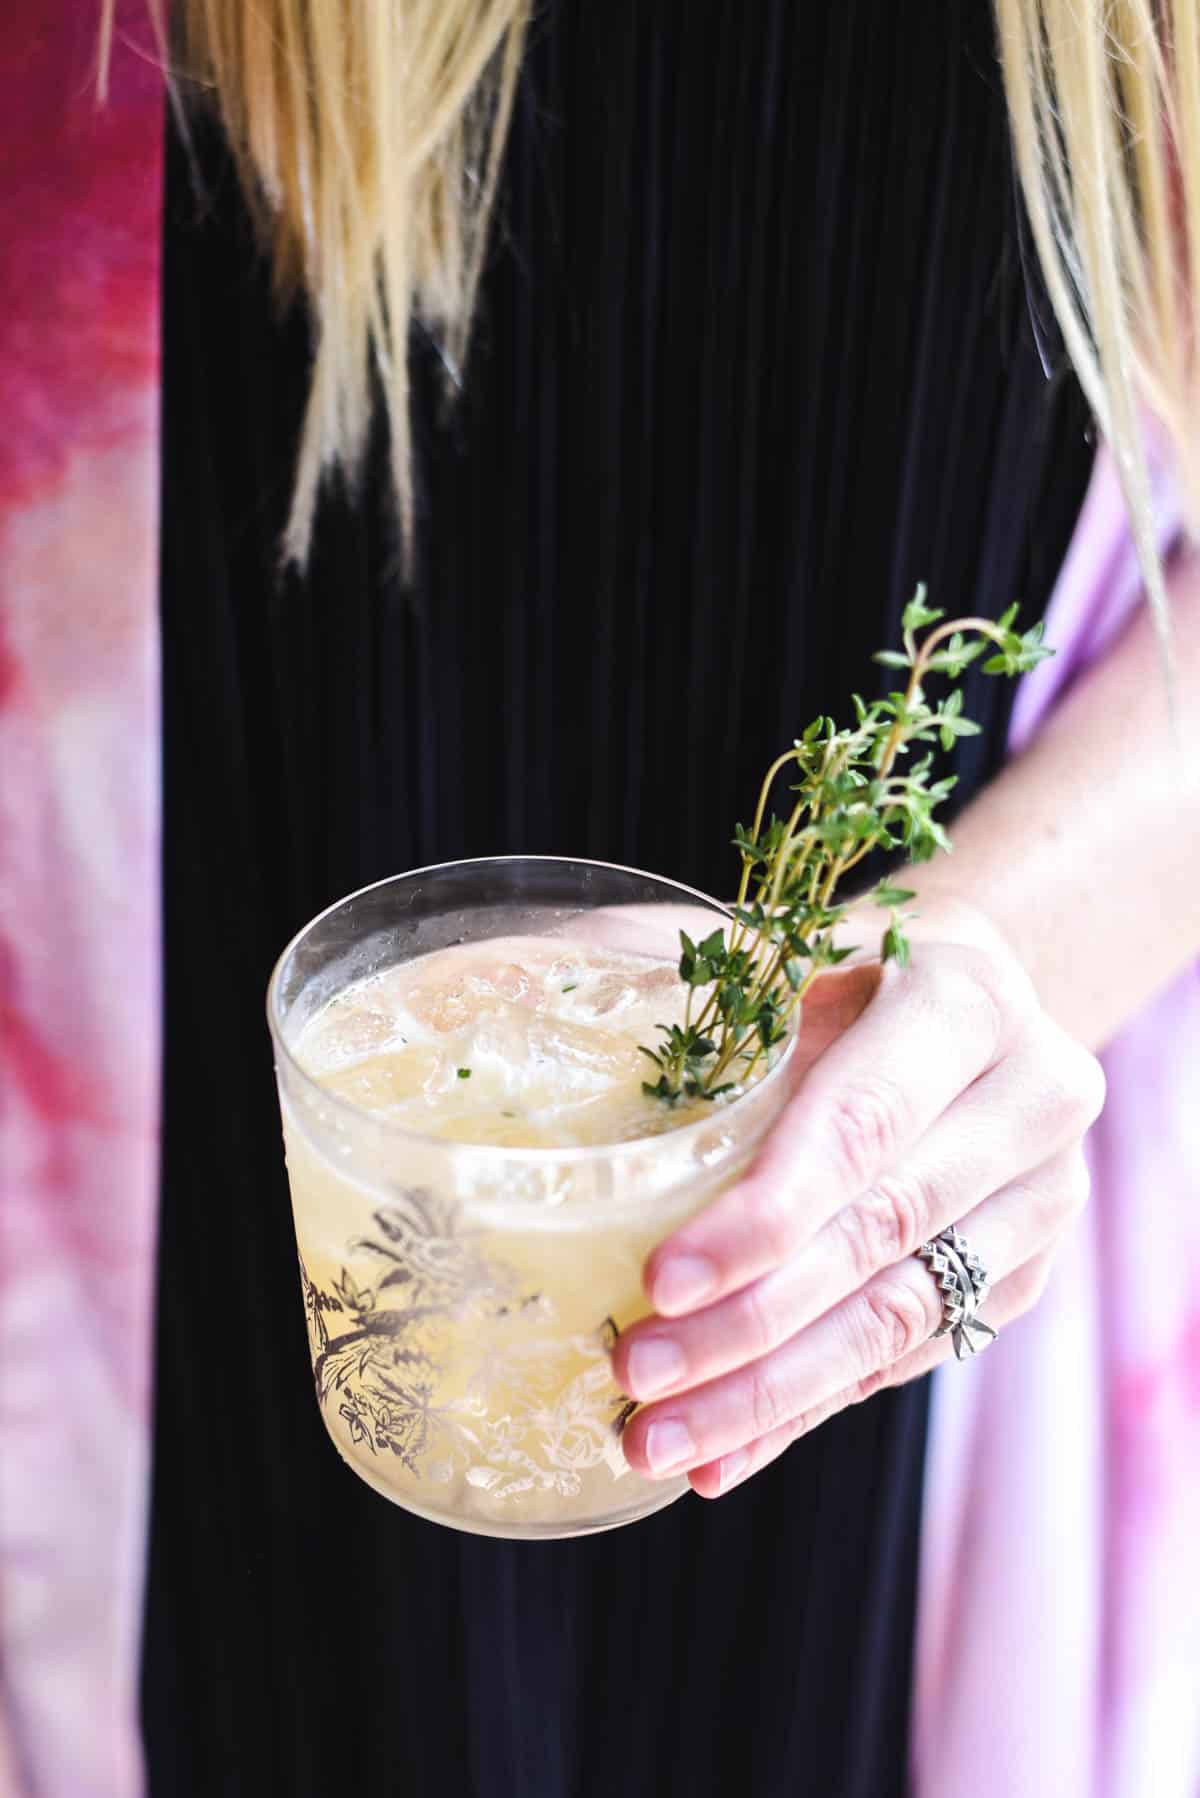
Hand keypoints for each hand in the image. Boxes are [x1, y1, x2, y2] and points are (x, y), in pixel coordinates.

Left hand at [612, 909, 1105, 1497]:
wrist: (971, 1016)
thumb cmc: (846, 974)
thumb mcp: (788, 950)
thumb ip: (688, 981)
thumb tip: (521, 997)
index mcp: (966, 1000)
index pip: (861, 1126)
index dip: (763, 1214)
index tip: (661, 1282)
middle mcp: (1029, 1101)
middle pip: (879, 1236)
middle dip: (749, 1323)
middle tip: (636, 1375)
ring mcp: (1039, 1200)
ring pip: (900, 1319)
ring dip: (770, 1392)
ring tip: (659, 1439)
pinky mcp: (1022, 1276)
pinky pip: (907, 1359)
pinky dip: (806, 1407)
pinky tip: (723, 1450)